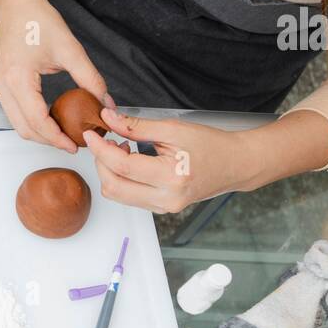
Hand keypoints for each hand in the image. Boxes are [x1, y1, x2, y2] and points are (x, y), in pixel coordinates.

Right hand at [0, 0, 111, 151]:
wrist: (17, 5)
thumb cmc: (39, 21)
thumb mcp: (71, 49)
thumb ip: (90, 79)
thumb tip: (106, 104)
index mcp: (17, 77)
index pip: (37, 120)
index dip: (57, 138)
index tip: (76, 145)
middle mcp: (1, 85)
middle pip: (25, 129)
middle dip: (50, 141)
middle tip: (74, 143)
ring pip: (18, 124)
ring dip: (41, 134)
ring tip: (66, 134)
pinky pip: (15, 114)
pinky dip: (33, 122)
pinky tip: (53, 120)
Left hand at [84, 109, 263, 213]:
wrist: (235, 164)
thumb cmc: (211, 144)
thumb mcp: (174, 129)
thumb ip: (137, 126)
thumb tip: (108, 119)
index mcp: (172, 177)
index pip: (123, 166)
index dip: (101, 149)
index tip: (91, 134)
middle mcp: (167, 199)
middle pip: (114, 186)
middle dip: (101, 162)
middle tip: (105, 140)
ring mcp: (164, 207)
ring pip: (118, 195)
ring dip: (109, 171)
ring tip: (121, 148)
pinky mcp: (162, 209)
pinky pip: (129, 197)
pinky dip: (121, 179)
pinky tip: (130, 161)